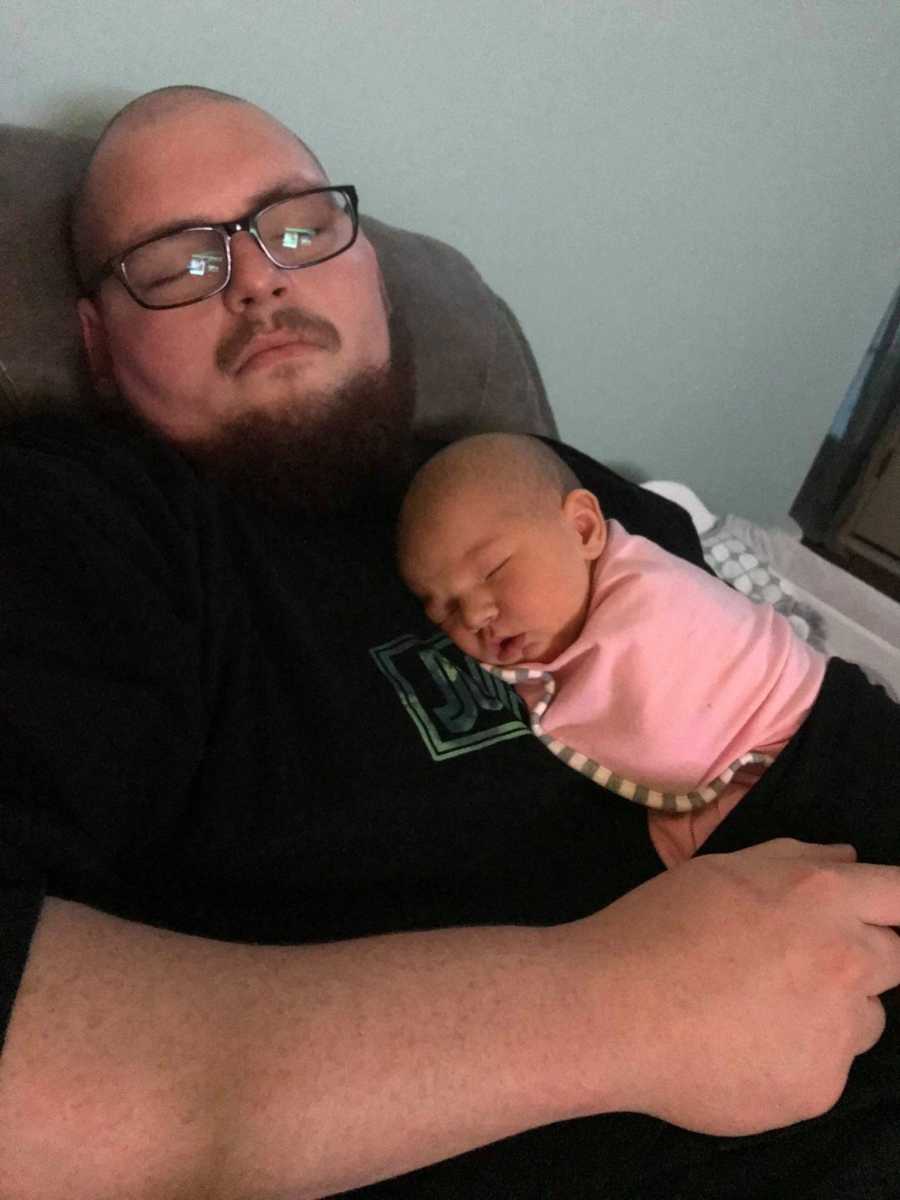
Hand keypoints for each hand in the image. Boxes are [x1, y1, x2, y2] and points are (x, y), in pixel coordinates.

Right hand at [564, 838, 899, 1135]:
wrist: (612, 1009)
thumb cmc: (658, 926)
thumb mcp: (723, 870)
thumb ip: (797, 860)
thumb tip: (848, 861)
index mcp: (822, 896)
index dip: (898, 906)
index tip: (884, 917)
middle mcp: (845, 959)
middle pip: (895, 960)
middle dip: (857, 958)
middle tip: (791, 965)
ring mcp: (837, 1031)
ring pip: (863, 1021)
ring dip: (830, 1014)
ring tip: (754, 1013)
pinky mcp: (819, 1088)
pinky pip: (825, 1069)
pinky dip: (794, 1062)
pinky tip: (739, 1051)